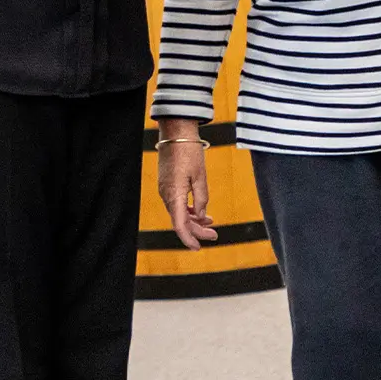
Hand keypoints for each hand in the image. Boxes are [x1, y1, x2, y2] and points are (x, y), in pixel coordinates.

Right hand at [155, 121, 216, 249]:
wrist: (176, 132)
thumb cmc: (189, 151)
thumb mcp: (200, 176)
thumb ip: (202, 198)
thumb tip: (201, 215)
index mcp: (174, 195)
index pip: (180, 225)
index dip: (189, 239)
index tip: (199, 248)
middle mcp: (166, 195)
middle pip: (180, 221)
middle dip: (197, 230)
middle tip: (215, 235)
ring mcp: (165, 189)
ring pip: (178, 213)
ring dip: (194, 220)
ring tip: (211, 222)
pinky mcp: (167, 184)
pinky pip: (176, 203)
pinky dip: (188, 210)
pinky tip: (200, 211)